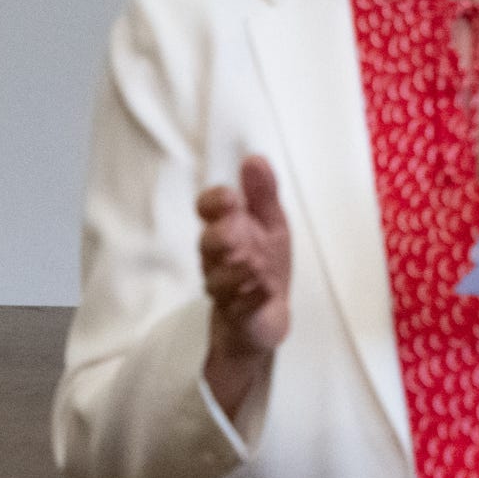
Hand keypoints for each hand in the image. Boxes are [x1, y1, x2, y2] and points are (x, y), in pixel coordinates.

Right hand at [198, 155, 291, 366]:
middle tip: (235, 232)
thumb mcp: (270, 223)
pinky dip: (253, 298)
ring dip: (240, 269)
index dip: (215, 202)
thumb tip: (255, 158)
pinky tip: (265, 289)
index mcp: (225, 228)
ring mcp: (225, 289)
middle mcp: (218, 258)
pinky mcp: (237, 317)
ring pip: (221, 278)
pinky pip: (241, 308)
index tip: (230, 197)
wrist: (264, 318)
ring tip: (256, 264)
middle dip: (222, 236)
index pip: (208, 209)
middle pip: (209, 243)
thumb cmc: (265, 263)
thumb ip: (262, 193)